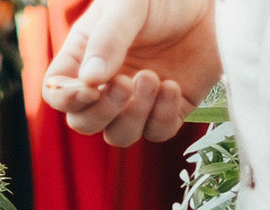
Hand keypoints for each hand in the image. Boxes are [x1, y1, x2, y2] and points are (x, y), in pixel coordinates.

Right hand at [39, 0, 218, 145]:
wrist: (212, 2)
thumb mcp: (129, 5)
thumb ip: (108, 39)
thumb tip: (90, 81)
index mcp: (85, 56)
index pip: (57, 91)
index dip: (66, 98)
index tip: (88, 89)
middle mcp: (107, 83)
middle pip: (84, 122)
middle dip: (103, 112)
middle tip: (125, 84)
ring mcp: (137, 100)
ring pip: (119, 136)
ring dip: (134, 116)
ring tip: (153, 78)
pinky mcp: (169, 110)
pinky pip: (157, 133)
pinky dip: (163, 117)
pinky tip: (172, 86)